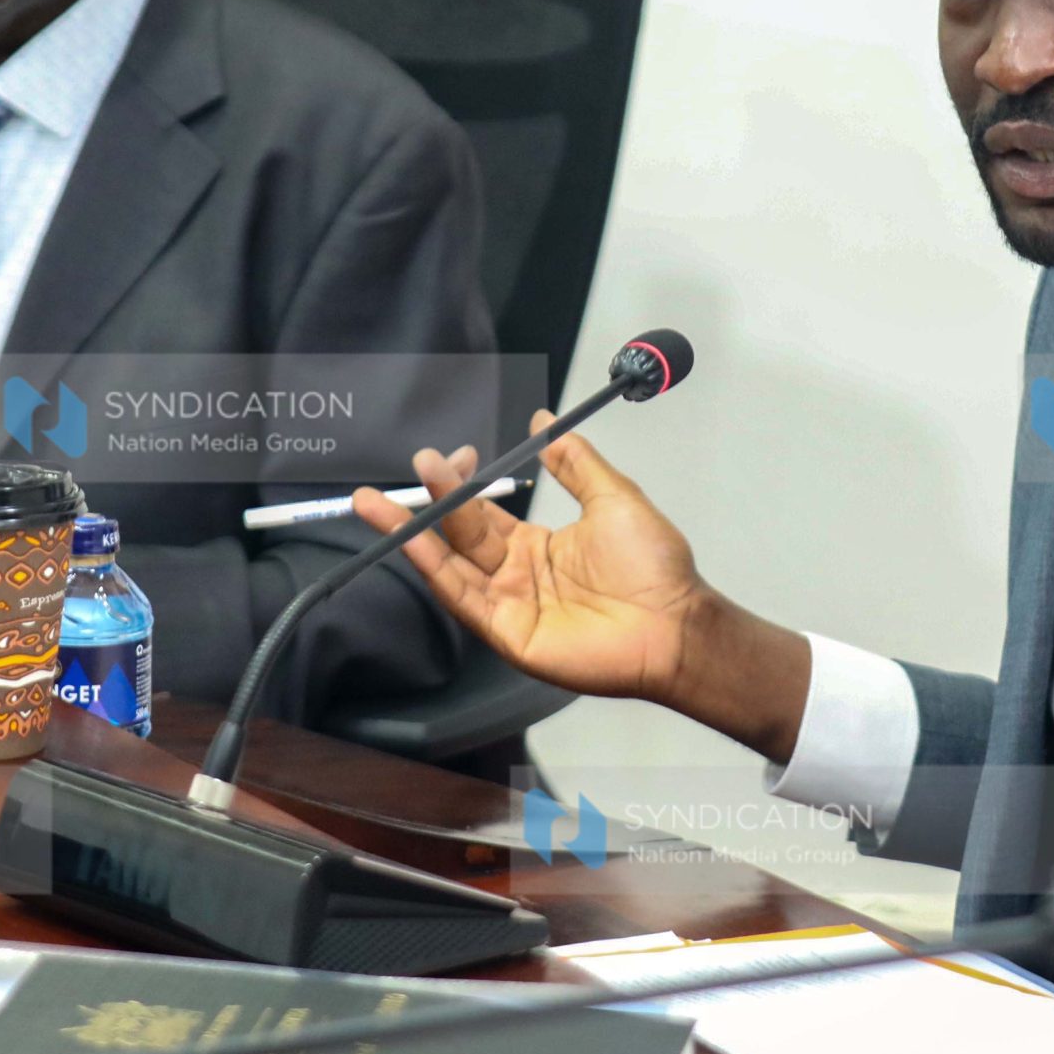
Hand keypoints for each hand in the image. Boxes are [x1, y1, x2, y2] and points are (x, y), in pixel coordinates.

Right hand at [352, 413, 811, 759]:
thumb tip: (544, 419)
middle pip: (459, 534)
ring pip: (450, 565)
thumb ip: (574, 462)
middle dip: (431, 500)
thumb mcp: (612, 498)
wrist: (677, 623)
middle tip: (412, 463)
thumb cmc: (655, 567)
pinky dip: (435, 569)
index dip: (463, 484)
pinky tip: (413, 542)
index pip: (483, 512)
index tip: (452, 454)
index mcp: (537, 546)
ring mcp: (509, 606)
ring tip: (376, 503)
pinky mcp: (508, 633)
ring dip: (414, 533)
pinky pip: (464, 598)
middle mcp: (515, 575)